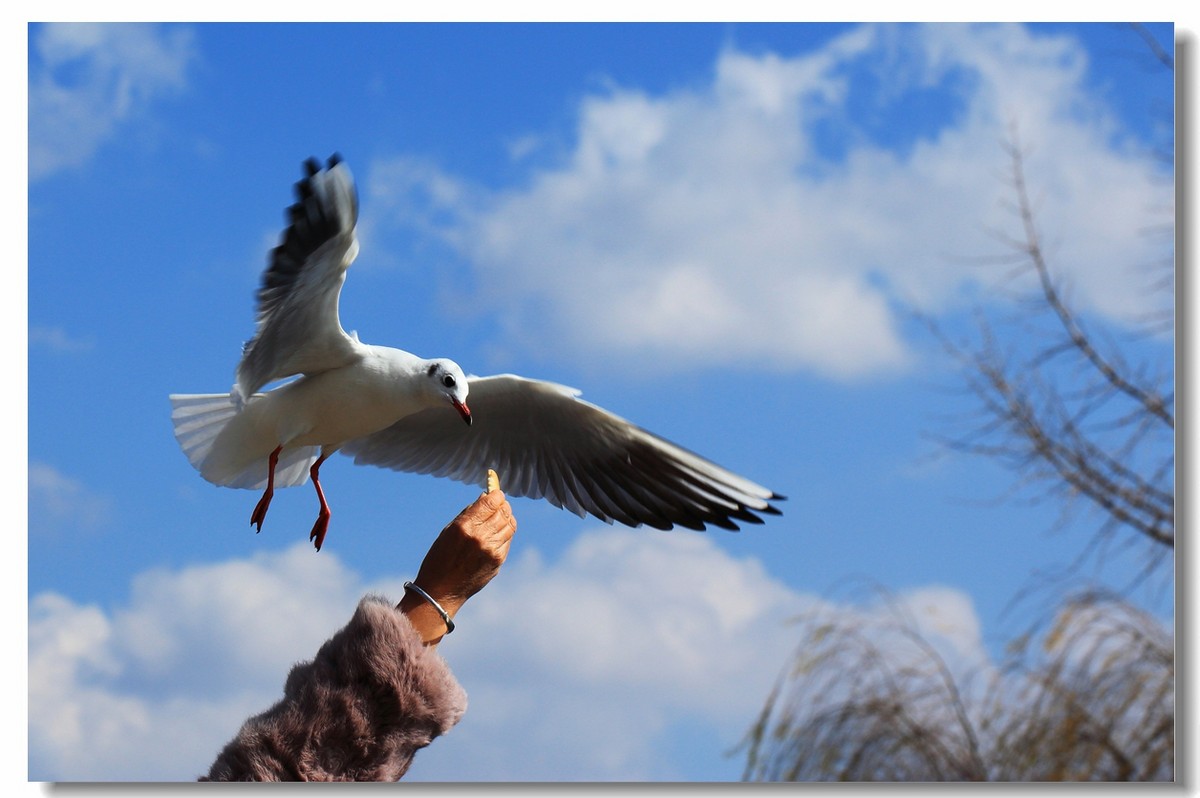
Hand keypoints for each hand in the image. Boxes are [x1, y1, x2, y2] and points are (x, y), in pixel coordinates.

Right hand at [399, 489, 516, 643]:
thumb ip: (468, 514)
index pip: (491, 501)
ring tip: (499, 517)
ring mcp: (491, 550)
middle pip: (503, 511)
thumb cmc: (439, 559)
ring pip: (510, 524)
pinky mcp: (498, 561)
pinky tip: (498, 532)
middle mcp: (481, 537)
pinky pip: (508, 539)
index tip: (495, 493)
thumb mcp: (448, 531)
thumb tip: (485, 497)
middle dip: (502, 505)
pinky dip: (505, 532)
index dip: (496, 494)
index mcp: (465, 526)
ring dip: (506, 517)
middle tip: (499, 504)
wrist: (441, 591)